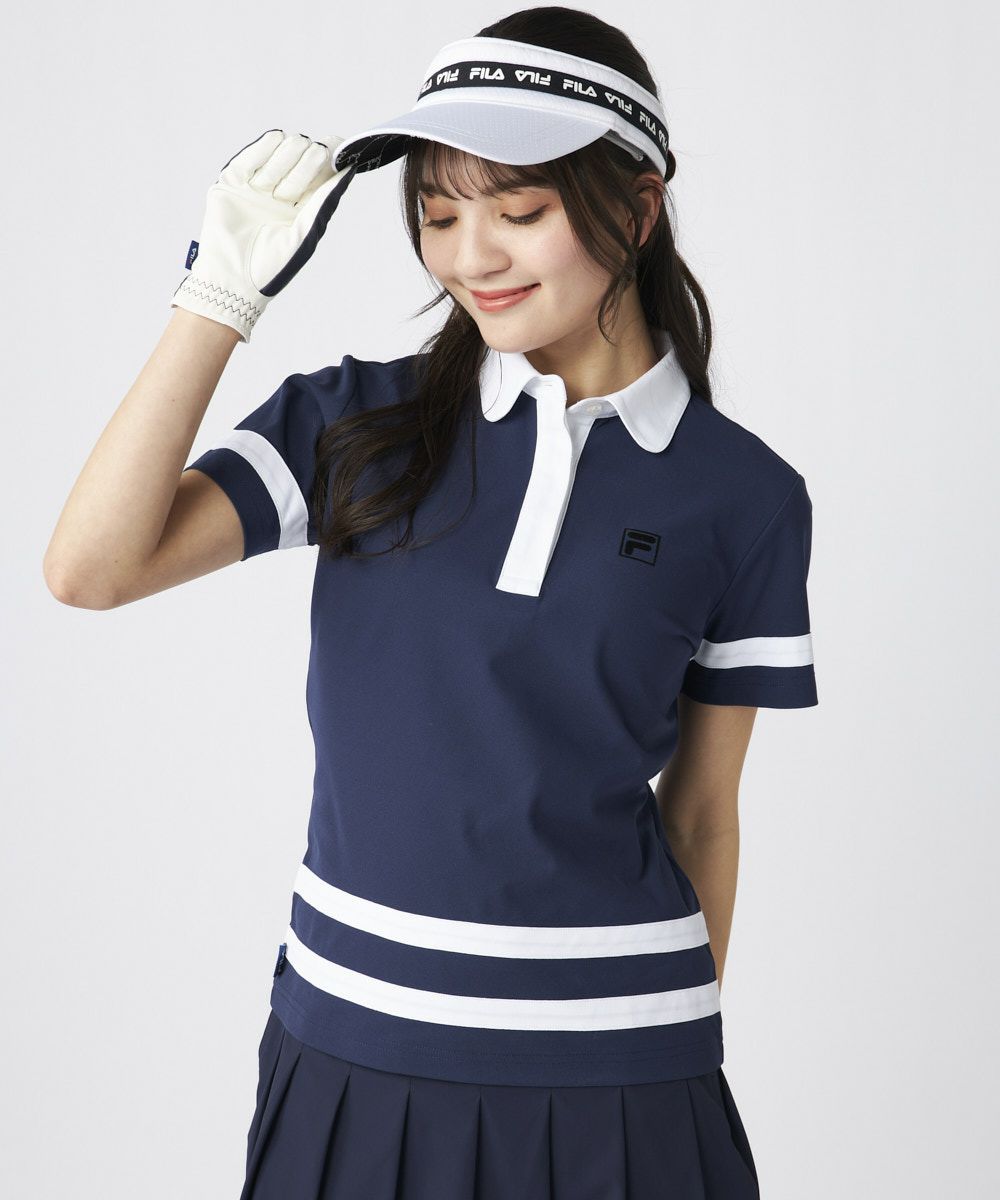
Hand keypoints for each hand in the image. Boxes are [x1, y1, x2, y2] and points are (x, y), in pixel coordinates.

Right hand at [170, 129, 355, 342]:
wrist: (233, 278)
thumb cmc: (273, 266)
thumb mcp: (305, 233)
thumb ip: (324, 201)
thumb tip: (348, 170)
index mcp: (303, 207)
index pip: (321, 174)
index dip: (331, 156)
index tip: (338, 144)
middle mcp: (282, 194)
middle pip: (303, 157)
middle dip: (308, 160)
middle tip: (312, 164)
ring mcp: (257, 186)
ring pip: (280, 150)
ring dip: (286, 161)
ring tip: (276, 191)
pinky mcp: (233, 181)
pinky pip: (252, 155)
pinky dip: (266, 148)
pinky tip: (276, 145)